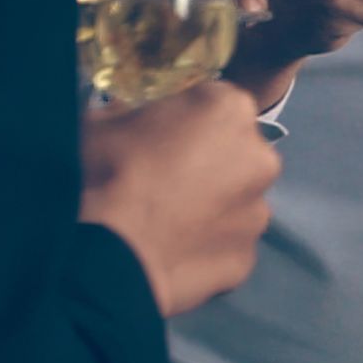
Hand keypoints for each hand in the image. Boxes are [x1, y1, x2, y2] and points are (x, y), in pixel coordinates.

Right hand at [78, 82, 281, 316]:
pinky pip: (227, 245)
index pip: (215, 105)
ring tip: (165, 223)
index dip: (186, 121)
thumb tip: (131, 118)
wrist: (103, 253)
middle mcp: (260, 158)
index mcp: (230, 110)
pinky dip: (206, 247)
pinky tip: (171, 253)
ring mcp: (258, 212)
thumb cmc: (101, 173)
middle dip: (209, 163)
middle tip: (163, 181)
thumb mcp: (101, 120)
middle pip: (237, 154)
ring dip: (212, 208)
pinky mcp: (247, 257)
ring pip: (237, 203)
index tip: (159, 137)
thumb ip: (132, 115)